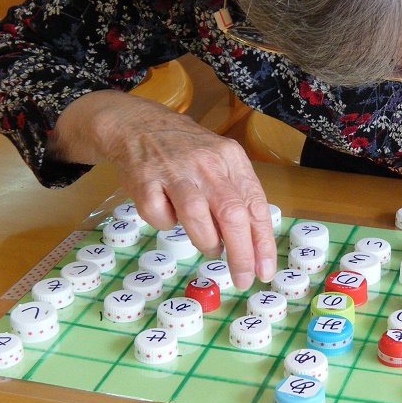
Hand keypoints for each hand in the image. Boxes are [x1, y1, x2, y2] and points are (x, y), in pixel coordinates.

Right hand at [51, 90, 276, 289]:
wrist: (136, 124)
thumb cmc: (185, 152)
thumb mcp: (219, 162)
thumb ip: (235, 196)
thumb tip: (251, 245)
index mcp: (231, 158)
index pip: (255, 205)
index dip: (262, 242)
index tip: (265, 270)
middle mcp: (206, 162)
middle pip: (231, 214)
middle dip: (241, 253)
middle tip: (242, 278)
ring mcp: (174, 170)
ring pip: (197, 216)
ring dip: (207, 242)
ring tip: (211, 248)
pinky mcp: (144, 179)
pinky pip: (158, 215)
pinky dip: (165, 224)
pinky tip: (168, 214)